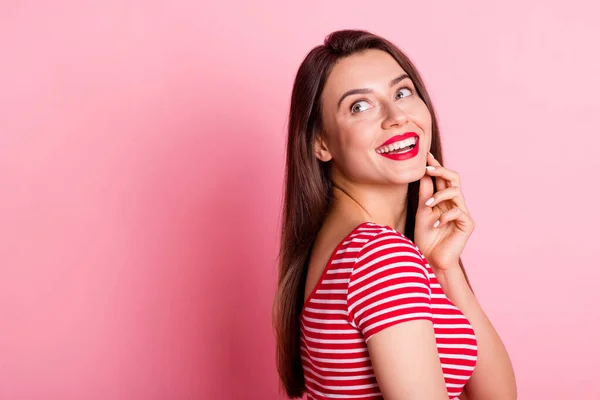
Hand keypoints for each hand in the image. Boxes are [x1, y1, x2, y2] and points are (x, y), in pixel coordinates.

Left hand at [413, 152, 474, 270]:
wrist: (430, 258)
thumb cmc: (425, 236)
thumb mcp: (422, 211)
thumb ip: (425, 193)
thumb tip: (425, 173)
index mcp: (444, 199)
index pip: (442, 178)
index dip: (436, 166)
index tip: (426, 155)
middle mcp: (455, 203)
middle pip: (454, 179)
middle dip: (441, 171)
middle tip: (427, 168)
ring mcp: (462, 213)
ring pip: (456, 192)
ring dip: (439, 196)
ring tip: (427, 206)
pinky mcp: (468, 224)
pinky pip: (458, 211)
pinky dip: (445, 216)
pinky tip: (436, 224)